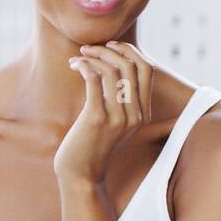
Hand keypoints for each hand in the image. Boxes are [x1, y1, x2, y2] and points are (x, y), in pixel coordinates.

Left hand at [54, 40, 155, 184]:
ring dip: (94, 56)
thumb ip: (119, 99)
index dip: (129, 51)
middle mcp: (135, 114)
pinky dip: (85, 66)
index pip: (146, 69)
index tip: (110, 46)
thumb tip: (111, 66)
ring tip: (79, 57)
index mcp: (143, 113)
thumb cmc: (92, 144)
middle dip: (109, 50)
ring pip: (113, 70)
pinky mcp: (97, 118)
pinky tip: (74, 65)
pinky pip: (95, 80)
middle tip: (88, 48)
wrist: (81, 175)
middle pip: (132, 65)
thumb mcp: (114, 122)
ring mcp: (118, 117)